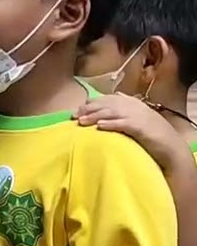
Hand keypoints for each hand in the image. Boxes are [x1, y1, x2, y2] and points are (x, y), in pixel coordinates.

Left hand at [74, 93, 190, 172]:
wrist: (170, 146)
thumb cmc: (151, 134)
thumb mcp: (137, 117)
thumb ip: (125, 108)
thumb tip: (112, 100)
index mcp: (132, 102)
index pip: (107, 99)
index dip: (90, 104)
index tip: (77, 111)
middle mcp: (134, 106)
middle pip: (107, 104)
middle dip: (89, 110)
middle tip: (74, 117)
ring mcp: (138, 115)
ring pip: (111, 112)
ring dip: (95, 116)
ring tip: (81, 122)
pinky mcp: (141, 127)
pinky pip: (123, 123)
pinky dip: (111, 124)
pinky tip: (100, 126)